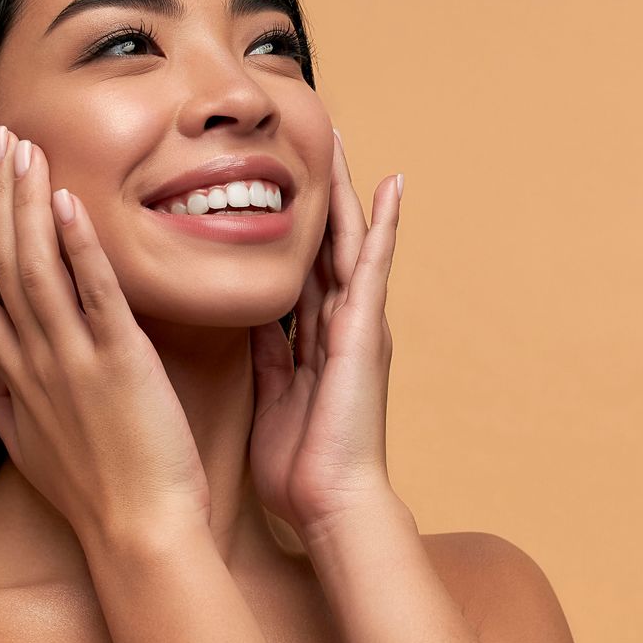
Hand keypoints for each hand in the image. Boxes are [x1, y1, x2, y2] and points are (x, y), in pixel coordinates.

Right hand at [0, 125, 210, 545]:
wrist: (138, 534)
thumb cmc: (97, 495)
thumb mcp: (31, 449)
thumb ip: (6, 406)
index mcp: (12, 377)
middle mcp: (34, 361)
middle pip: (0, 264)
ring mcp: (72, 360)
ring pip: (37, 267)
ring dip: (28, 203)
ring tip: (23, 148)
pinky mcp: (119, 362)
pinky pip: (94, 294)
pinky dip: (79, 246)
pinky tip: (69, 202)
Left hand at [248, 128, 404, 536]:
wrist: (331, 503)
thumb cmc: (300, 468)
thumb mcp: (272, 397)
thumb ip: (268, 356)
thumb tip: (252, 318)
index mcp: (315, 342)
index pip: (300, 271)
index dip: (287, 228)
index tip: (274, 187)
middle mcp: (341, 326)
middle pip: (325, 244)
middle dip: (317, 195)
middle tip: (309, 139)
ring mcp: (358, 325)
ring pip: (348, 241)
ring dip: (346, 191)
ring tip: (340, 139)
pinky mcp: (367, 330)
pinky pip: (373, 265)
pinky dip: (383, 224)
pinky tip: (390, 184)